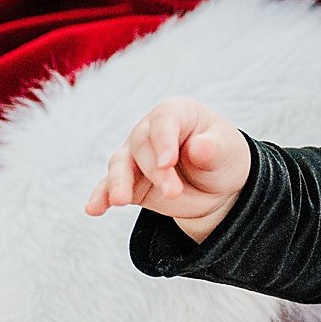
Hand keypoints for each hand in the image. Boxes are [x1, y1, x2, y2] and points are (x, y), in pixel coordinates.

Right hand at [82, 97, 249, 239]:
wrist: (216, 184)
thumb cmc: (221, 156)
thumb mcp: (226, 151)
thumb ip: (213, 148)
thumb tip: (200, 147)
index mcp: (176, 113)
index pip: (164, 120)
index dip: (164, 140)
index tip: (169, 162)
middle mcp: (150, 131)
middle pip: (142, 146)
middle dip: (155, 171)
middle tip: (173, 192)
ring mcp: (136, 156)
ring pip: (119, 165)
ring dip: (119, 182)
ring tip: (120, 200)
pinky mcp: (128, 182)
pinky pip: (109, 188)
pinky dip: (101, 197)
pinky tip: (94, 209)